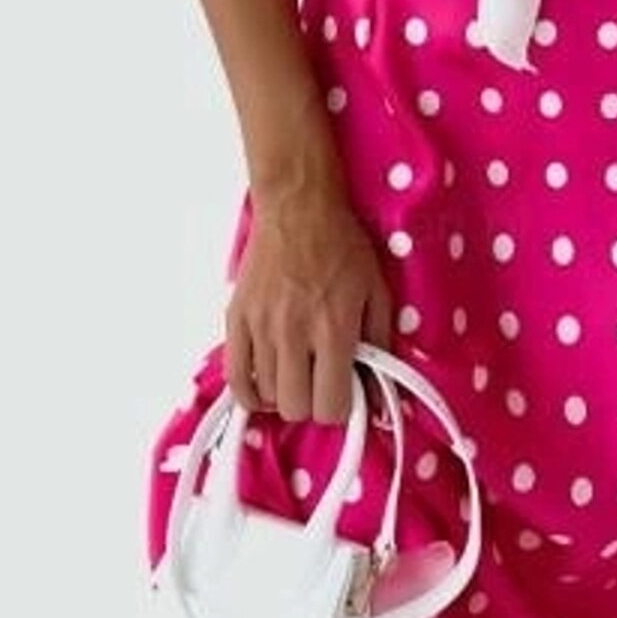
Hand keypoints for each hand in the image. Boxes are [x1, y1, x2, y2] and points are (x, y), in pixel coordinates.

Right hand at [224, 183, 395, 425]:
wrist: (299, 209)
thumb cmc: (342, 247)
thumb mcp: (377, 293)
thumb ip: (382, 348)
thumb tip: (381, 397)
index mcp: (334, 329)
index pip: (331, 405)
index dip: (341, 408)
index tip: (344, 393)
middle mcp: (294, 334)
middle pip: (296, 408)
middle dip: (312, 404)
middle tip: (320, 383)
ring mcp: (260, 328)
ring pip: (266, 396)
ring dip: (285, 393)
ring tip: (297, 373)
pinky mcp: (236, 320)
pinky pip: (234, 377)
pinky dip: (249, 391)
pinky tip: (264, 385)